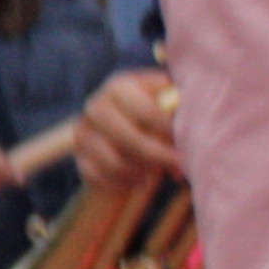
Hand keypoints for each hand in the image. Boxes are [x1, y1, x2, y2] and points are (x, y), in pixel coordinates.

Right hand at [72, 71, 182, 190]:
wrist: (129, 129)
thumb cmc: (159, 113)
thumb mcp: (169, 104)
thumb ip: (178, 109)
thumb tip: (189, 126)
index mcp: (120, 86)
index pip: (146, 111)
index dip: (168, 130)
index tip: (187, 142)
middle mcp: (96, 106)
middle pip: (128, 138)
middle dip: (158, 155)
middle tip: (179, 164)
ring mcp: (83, 132)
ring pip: (114, 161)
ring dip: (142, 170)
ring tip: (159, 170)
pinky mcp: (79, 157)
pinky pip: (100, 177)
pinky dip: (124, 182)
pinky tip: (140, 178)